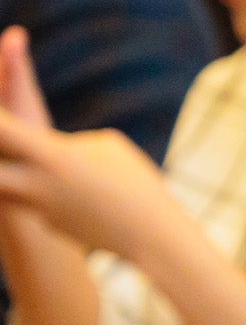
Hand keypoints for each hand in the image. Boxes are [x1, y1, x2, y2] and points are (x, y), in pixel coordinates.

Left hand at [0, 31, 178, 259]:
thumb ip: (70, 143)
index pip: (2, 129)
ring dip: (9, 176)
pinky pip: (38, 204)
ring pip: (2, 189)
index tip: (1, 90)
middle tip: (8, 145)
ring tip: (41, 169)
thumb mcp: (106, 146)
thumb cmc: (134, 182)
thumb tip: (52, 149)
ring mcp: (40, 207)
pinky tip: (86, 200)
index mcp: (50, 154)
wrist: (151, 235)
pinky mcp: (51, 224)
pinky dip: (52, 196)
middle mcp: (35, 182)